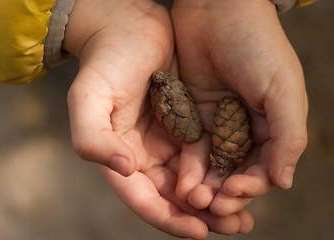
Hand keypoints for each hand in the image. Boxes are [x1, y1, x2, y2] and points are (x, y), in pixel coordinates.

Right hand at [63, 0, 252, 237]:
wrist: (129, 26)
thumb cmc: (106, 61)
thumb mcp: (89, 99)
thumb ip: (92, 138)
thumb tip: (125, 170)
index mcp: (121, 156)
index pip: (144, 199)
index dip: (169, 219)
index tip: (198, 232)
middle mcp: (145, 155)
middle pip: (174, 197)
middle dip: (202, 216)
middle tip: (235, 227)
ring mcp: (168, 140)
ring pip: (194, 180)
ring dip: (218, 200)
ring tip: (244, 215)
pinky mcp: (188, 124)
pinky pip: (207, 154)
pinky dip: (222, 170)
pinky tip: (243, 179)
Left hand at [171, 0, 307, 215]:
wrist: (217, 12)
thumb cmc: (257, 46)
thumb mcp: (282, 89)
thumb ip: (288, 135)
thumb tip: (283, 182)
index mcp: (272, 126)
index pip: (264, 168)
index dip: (251, 185)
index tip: (234, 192)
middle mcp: (245, 129)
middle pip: (236, 172)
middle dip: (225, 192)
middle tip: (211, 206)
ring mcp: (218, 124)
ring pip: (212, 165)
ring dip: (204, 185)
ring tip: (192, 198)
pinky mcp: (193, 117)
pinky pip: (191, 148)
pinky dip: (188, 166)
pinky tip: (181, 181)